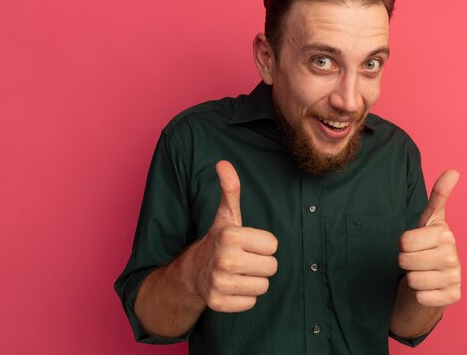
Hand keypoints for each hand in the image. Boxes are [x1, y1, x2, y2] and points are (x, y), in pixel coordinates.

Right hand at [183, 160, 277, 311]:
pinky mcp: (219, 304)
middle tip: (243, 258)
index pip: (273, 245)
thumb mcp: (227, 215)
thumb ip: (230, 190)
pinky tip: (232, 287)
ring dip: (254, 281)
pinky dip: (244, 297)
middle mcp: (224, 260)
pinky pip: (251, 303)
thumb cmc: (218, 240)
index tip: (246, 243)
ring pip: (264, 286)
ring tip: (238, 272)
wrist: (193, 271)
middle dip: (261, 263)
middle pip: (272, 267)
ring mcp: (219, 283)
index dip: (262, 244)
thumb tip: (223, 163)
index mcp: (230, 235)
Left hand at [398, 170, 460, 306]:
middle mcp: (453, 256)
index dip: (403, 244)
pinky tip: (429, 288)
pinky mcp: (453, 297)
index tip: (414, 243)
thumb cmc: (427, 245)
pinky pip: (423, 297)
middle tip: (416, 259)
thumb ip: (439, 195)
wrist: (434, 277)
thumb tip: (454, 170)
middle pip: (406, 260)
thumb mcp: (429, 220)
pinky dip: (420, 294)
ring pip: (413, 280)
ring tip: (422, 272)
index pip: (404, 241)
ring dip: (412, 278)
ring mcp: (455, 278)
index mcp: (445, 234)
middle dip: (405, 261)